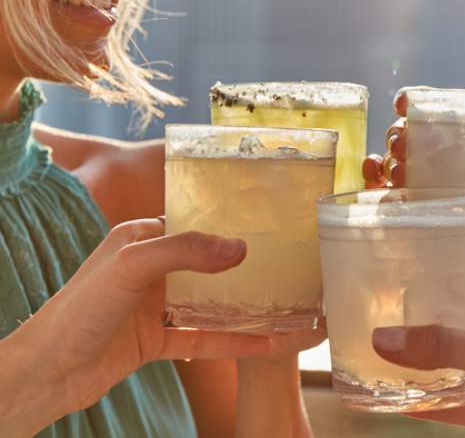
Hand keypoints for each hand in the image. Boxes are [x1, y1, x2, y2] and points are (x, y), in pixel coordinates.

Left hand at [1, 219, 272, 434]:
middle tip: (286, 264)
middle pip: (207, 265)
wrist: (47, 372)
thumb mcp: (131, 265)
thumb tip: (239, 248)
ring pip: (210, 303)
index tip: (266, 225)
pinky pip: (204, 338)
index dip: (226, 224)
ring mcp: (156, 307)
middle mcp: (151, 270)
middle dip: (243, 267)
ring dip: (244, 307)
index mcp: (140, 239)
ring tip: (284, 304)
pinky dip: (234, 341)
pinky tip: (266, 343)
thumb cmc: (80, 309)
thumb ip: (184, 251)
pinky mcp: (158, 341)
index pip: (191, 224)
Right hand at [362, 88, 464, 279]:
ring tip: (386, 168)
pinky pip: (394, 202)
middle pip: (414, 138)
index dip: (419, 101)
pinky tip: (377, 192)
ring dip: (384, 163)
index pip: (441, 110)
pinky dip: (379, 193)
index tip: (407, 102)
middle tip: (401, 144)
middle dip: (399, 135)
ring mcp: (436, 191)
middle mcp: (450, 161)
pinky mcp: (429, 221)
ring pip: (397, 168)